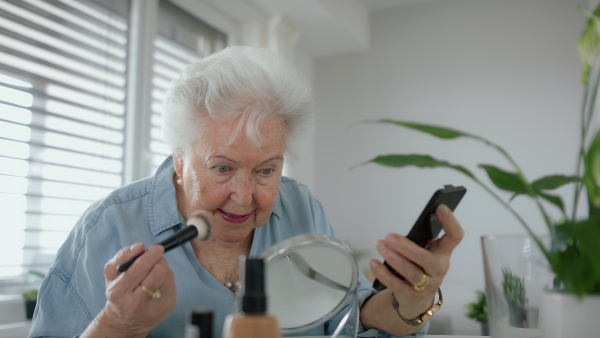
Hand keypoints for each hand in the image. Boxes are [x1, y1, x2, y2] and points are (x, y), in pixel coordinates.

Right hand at [82, 243, 176, 337]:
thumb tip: (140, 247)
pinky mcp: (168, 307)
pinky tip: (158, 283)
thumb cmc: (118, 292)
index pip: (140, 268)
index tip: (156, 248)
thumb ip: (122, 256)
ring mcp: (154, 307)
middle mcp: (136, 303)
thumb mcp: (112, 274)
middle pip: (159, 271)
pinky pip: (173, 283)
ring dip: (163, 268)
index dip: (151, 255)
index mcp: (118, 293)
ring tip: (153, 273)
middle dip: (159, 259)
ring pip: (168, 275)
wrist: (125, 321)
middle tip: (156, 256)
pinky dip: (167, 278)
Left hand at [369, 204, 463, 318]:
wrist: (416, 298)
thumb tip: (399, 233)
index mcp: (443, 253)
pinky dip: (383, 273)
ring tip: (379, 245)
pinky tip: (374, 262)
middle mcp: (439, 269)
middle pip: (428, 260)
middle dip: (406, 247)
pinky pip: (396, 284)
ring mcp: (427, 285)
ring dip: (393, 258)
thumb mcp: (423, 252)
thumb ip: (418, 241)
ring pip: (412, 273)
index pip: (455, 237)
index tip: (439, 207)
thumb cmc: (418, 266)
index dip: (450, 222)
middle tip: (388, 236)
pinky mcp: (412, 296)